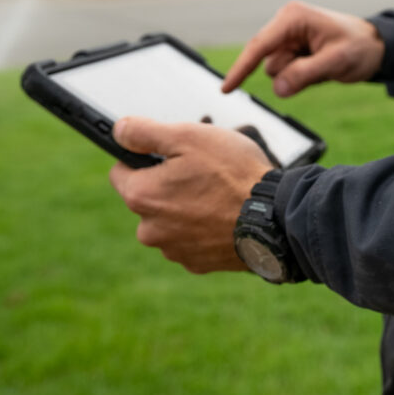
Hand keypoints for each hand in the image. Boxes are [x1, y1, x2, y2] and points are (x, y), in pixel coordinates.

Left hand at [108, 117, 273, 272]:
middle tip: (202, 172)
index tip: (170, 155)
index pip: (120, 171)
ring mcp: (174, 250)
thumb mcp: (189, 137)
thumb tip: (119, 131)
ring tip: (218, 194)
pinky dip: (203, 228)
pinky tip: (225, 216)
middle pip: (148, 198)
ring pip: (170, 220)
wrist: (275, 219)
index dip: (144, 158)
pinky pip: (191, 239)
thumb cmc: (234, 175)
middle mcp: (149, 229)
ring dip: (186, 207)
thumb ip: (145, 132)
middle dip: (168, 184)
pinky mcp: (197, 263)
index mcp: (141, 196)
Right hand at [221, 0, 384, 96]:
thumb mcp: (337, 62)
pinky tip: (319, 67)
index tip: (226, 89)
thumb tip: (277, 88)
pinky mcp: (292, 50)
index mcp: (293, 17)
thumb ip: (305, 74)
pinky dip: (301, 77)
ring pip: (276, 71)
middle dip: (291, 73)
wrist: (375, 47)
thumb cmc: (359, 48)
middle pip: (268, 62)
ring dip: (297, 76)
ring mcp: (287, 38)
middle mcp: (285, 24)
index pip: (260, 46)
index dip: (241, 69)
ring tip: (324, 65)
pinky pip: (285, 74)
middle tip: (322, 68)